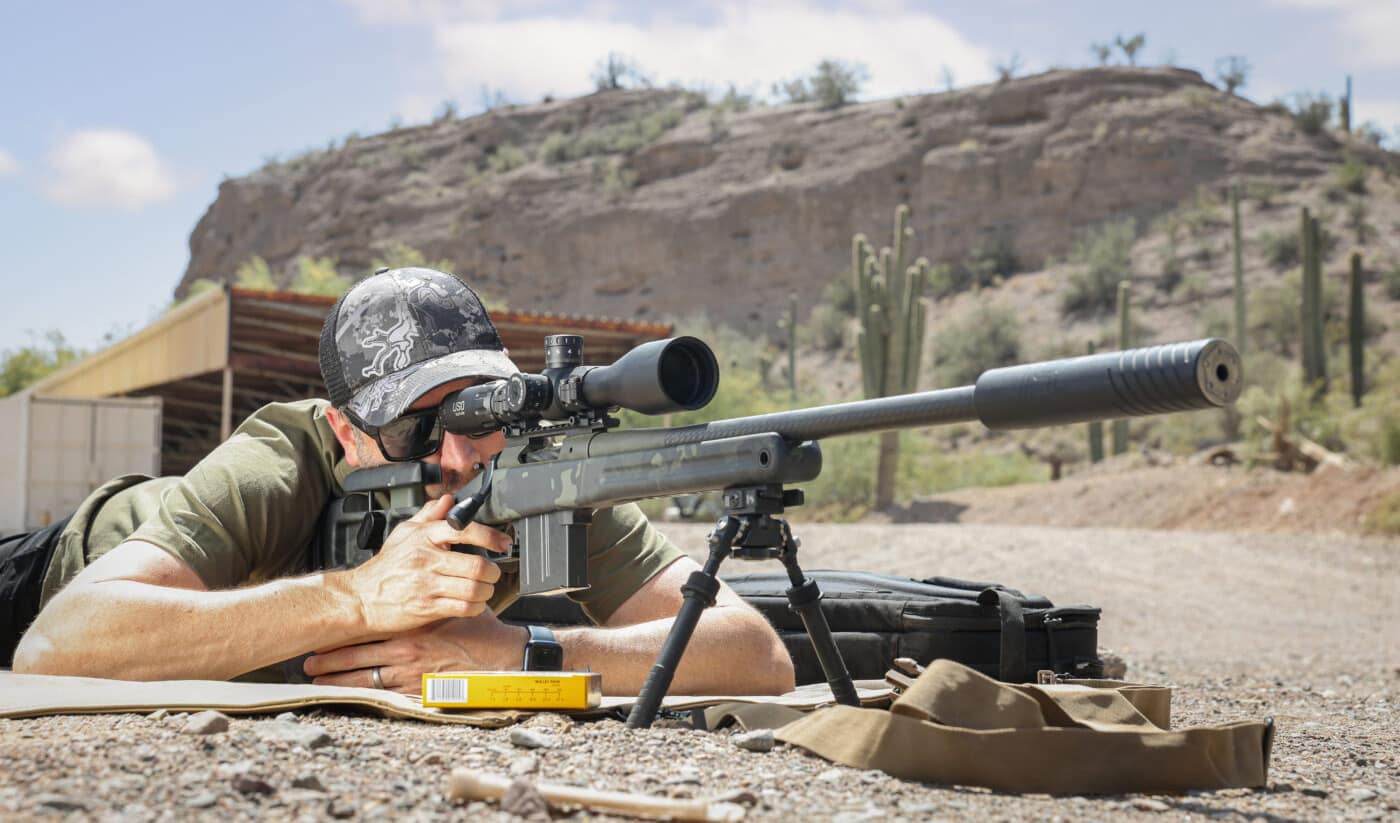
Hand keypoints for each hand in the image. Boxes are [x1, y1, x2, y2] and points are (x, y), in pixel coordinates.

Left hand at [304, 612, 529, 693]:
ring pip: (367, 680)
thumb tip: (412, 586)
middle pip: (359, 657)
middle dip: (331, 660)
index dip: (341, 634)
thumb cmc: (479, 632)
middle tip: (308, 663)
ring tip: (320, 681)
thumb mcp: (451, 607)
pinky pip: (386, 695)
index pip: (368, 631)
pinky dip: (366, 695)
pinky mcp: (421, 692)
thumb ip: (427, 600)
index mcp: (411, 628)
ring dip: (341, 681)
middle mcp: (407, 652)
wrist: (502, 657)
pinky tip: (353, 696)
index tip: (322, 636)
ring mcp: (412, 675)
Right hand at [342, 494, 511, 634]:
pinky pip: (464, 608)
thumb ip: (429, 516)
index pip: (465, 530)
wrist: (360, 599)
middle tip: (493, 572)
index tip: (502, 542)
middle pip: (477, 565)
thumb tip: (448, 500)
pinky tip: (473, 603)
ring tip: (485, 588)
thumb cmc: (384, 568)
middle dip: (493, 571)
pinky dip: (475, 607)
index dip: (490, 536)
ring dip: (487, 591)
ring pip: (474, 589)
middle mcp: (427, 560)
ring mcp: (427, 585)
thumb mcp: (403, 534)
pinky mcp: (427, 608)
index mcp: (424, 538)